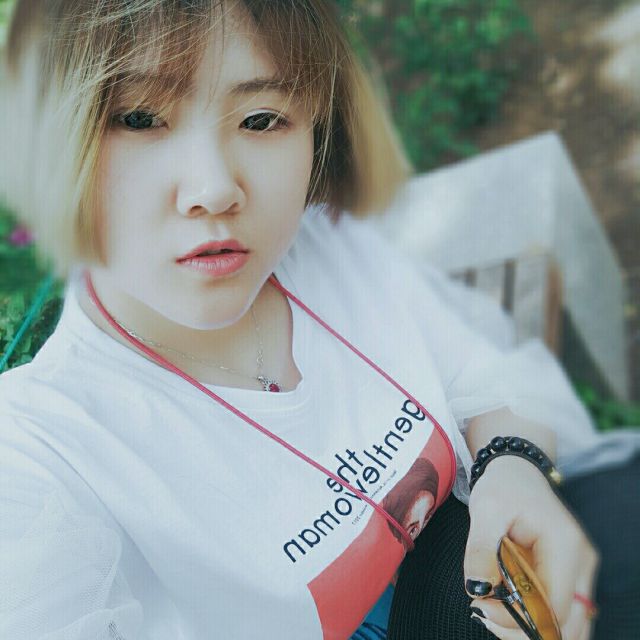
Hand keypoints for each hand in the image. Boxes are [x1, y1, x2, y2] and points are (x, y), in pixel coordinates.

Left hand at [464, 456, 599, 639]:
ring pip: (567, 626)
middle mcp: (581, 563)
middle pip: (566, 625)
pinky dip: (534, 620)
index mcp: (565, 545)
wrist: (517, 472)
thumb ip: (480, 549)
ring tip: (491, 611)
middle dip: (522, 629)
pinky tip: (505, 605)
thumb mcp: (485, 509)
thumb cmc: (503, 487)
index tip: (481, 606)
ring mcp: (580, 572)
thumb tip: (478, 591)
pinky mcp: (570, 578)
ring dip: (529, 629)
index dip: (517, 618)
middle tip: (483, 613)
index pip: (553, 606)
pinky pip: (559, 614)